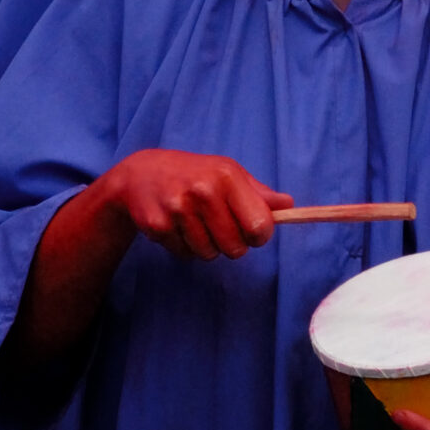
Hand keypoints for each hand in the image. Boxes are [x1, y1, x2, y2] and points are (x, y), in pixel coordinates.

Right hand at [99, 149, 291, 262]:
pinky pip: (185, 255)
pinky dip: (184, 247)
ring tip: (194, 223)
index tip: (252, 231)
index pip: (260, 226)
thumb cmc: (193, 174)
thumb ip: (258, 193)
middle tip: (218, 225)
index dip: (259, 235)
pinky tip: (177, 226)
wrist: (140, 174)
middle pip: (235, 248)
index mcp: (226, 176)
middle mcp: (202, 191)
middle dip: (231, 244)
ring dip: (206, 245)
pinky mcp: (158, 226)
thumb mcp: (227, 173)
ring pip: (209, 254)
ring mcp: (178, 209)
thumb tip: (289, 205)